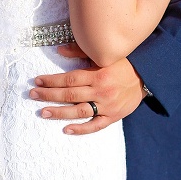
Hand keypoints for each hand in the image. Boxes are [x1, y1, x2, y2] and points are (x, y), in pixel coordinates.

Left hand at [30, 44, 145, 134]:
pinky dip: (81, 129)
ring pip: (79, 111)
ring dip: (60, 113)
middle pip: (70, 95)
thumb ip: (81, 52)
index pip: (69, 79)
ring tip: (43, 113)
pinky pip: (95, 125)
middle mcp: (101, 91)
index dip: (52, 81)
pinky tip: (66, 129)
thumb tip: (59, 50)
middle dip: (49, 95)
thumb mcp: (104, 55)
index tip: (37, 81)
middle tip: (33, 95)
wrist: (147, 77)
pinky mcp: (113, 117)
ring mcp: (107, 106)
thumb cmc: (123, 64)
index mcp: (98, 75)